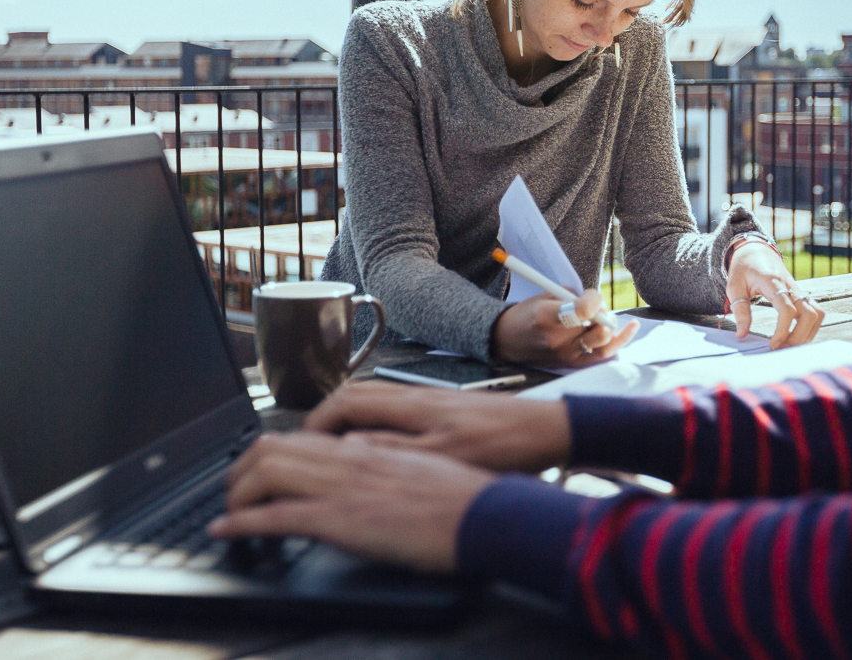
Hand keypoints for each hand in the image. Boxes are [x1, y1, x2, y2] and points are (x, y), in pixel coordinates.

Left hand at [209, 431, 493, 572]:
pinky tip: (225, 530)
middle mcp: (350, 458)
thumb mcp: (423, 469)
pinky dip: (243, 522)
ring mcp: (343, 487)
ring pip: (268, 471)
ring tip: (226, 510)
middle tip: (233, 489)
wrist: (487, 514)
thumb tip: (361, 460)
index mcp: (370, 447)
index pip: (306, 436)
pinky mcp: (340, 518)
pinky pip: (276, 515)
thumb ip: (388, 462)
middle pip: (276, 446)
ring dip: (236, 492)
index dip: (273, 450)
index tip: (261, 468)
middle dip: (242, 468)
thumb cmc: (466, 498)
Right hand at [306, 380, 571, 471]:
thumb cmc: (504, 445)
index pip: (346, 400)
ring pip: (375, 401)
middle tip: (309, 448)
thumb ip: (394, 451)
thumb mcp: (444, 456)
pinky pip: (394, 410)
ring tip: (336, 448)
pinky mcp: (447, 410)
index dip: (317, 422)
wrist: (548, 431)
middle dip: (326, 418)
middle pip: (356, 395)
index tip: (302, 447)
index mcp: (412, 403)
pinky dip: (373, 424)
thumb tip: (348, 447)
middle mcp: (417, 395)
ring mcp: (433, 401)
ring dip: (349, 420)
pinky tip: (380, 447)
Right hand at [491, 288, 639, 367]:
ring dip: (609, 324)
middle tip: (594, 307)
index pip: (583, 310)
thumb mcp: (544, 296)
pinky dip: (620, 341)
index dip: (593, 299)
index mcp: (547, 319)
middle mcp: (557, 341)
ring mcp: (566, 356)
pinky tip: (631, 328)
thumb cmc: (527, 314)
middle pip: (596, 325)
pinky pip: (603, 355)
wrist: (507, 341)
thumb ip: (572, 296)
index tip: (590, 296)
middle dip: (601, 311)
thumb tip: (597, 302)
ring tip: (603, 317)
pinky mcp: (572, 364)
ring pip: (604, 340)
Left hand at [727, 243, 823, 349]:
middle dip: (799, 336)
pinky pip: (815, 312)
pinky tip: (796, 337)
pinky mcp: (802, 294)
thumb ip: (740, 310)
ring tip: (789, 345)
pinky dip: (810, 328)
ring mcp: (799, 289)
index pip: (787, 309)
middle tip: (782, 349)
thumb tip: (742, 334)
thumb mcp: (734, 287)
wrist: (755, 250)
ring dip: (808, 333)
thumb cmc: (743, 269)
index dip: (783, 330)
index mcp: (772, 282)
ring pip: (817, 313)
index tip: (773, 345)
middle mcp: (791, 285)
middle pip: (809, 313)